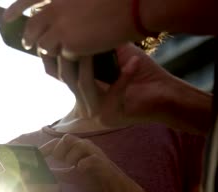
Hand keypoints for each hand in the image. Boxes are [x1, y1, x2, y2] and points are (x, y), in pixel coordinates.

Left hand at [4, 0, 143, 56]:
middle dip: (28, 36)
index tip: (7, 17)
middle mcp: (55, 7)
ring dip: (45, 47)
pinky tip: (69, 55)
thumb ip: (66, 2)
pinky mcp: (70, 44)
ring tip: (46, 51)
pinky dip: (64, 55)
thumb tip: (48, 11)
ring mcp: (61, 26)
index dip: (16, 8)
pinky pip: (61, 53)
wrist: (137, 7)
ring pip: (44, 43)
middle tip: (27, 43)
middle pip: (33, 26)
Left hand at [40, 135, 137, 191]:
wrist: (115, 188)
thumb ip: (59, 172)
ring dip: (71, 158)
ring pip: (78, 145)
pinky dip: (82, 165)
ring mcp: (95, 152)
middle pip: (67, 138)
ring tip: (74, 167)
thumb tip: (44, 172)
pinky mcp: (102, 162)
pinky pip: (89, 159)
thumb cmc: (94, 178)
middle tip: (63, 163)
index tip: (37, 156)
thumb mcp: (72, 176)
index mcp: (78, 148)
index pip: (59, 142)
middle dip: (60, 151)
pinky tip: (82, 170)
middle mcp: (86, 146)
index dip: (47, 147)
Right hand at [42, 44, 175, 127]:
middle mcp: (86, 107)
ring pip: (85, 85)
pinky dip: (125, 76)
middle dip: (73, 58)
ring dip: (90, 65)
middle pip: (69, 80)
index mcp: (84, 95)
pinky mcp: (112, 115)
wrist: (167, 96)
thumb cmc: (144, 75)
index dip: (65, 58)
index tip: (70, 40)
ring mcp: (97, 114)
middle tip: (77, 41)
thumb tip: (83, 35)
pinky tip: (134, 63)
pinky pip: (113, 92)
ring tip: (96, 47)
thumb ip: (100, 50)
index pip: (65, 76)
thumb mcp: (117, 58)